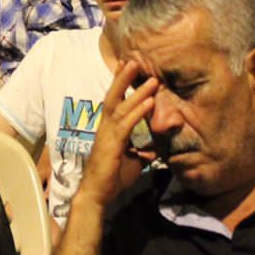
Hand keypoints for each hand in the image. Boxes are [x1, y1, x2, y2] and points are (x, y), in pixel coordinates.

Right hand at [76, 61, 159, 209]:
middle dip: (124, 78)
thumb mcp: (133, 162)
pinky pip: (126, 124)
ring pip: (121, 106)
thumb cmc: (113, 177)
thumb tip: (156, 150)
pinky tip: (149, 102)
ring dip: (137, 91)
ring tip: (151, 79)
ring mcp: (107, 134)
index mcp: (109, 128)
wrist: (98, 194)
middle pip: (114, 96)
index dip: (121, 83)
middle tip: (134, 60)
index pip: (115, 100)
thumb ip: (143, 152)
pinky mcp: (112, 144)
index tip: (128, 66)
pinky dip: (138, 111)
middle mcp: (105, 126)